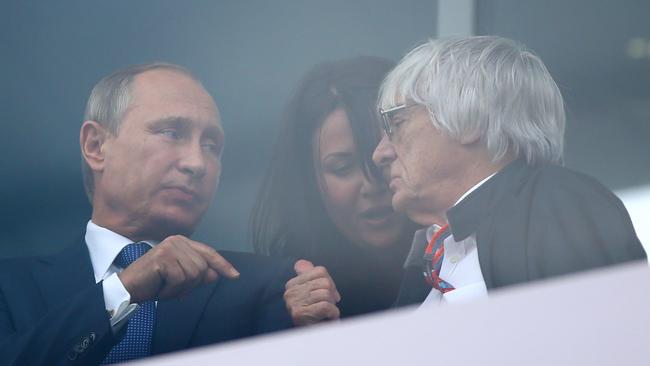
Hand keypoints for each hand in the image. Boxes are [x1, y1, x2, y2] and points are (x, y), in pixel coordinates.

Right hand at [118, 235, 239, 302]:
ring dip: (180, 288)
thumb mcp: (182, 280)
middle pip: (202, 268)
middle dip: (190, 284)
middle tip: (171, 286)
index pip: (209, 253)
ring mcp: (170, 247)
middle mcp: (177, 241)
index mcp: (183, 242)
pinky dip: (172, 290)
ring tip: (164, 285)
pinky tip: (160, 287)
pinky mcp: (163, 257)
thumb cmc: (155, 284)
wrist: (130, 289)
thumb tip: (216, 274)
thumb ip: (199, 275)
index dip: (222, 265)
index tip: (235, 275)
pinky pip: (181, 279)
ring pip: (193, 274)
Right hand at [284, 259, 340, 325]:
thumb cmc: (315, 315)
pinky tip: (329, 318)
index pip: (320, 271)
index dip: (331, 283)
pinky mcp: (299, 314)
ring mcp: (293, 303)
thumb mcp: (311, 293)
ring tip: (327, 313)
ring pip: (325, 293)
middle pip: (324, 282)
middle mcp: (290, 293)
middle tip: (329, 305)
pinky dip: (333, 313)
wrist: (312, 339)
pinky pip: (325, 306)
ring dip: (332, 305)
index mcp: (292, 284)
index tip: (331, 295)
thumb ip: (308, 276)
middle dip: (332, 295)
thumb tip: (302, 263)